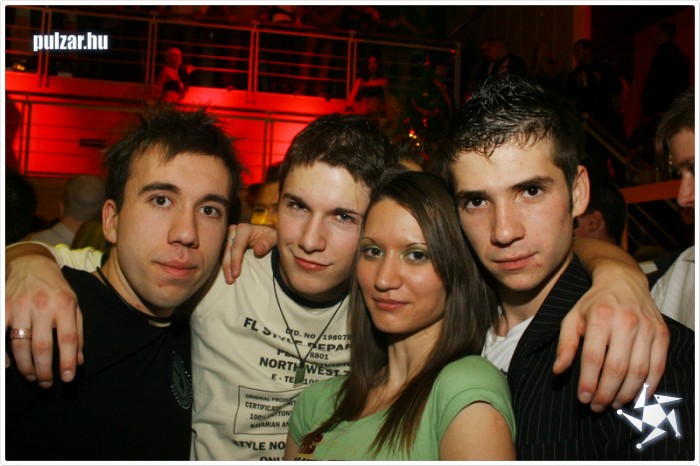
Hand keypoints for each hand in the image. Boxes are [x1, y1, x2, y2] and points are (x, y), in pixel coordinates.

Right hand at [5, 253, 83, 387]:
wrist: (31, 265)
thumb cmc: (56, 289)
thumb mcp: (74, 305)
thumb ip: (77, 333)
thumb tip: (78, 361)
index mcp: (64, 305)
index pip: (68, 338)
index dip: (68, 361)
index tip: (67, 378)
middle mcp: (42, 305)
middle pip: (42, 346)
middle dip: (44, 370)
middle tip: (46, 384)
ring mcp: (19, 306)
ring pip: (20, 345)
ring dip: (26, 367)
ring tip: (33, 377)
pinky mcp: (3, 306)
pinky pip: (0, 334)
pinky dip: (3, 354)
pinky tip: (8, 366)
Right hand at [221, 223, 276, 283]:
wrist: (266, 234)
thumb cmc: (270, 236)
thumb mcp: (274, 238)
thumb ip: (267, 243)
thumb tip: (257, 251)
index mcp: (244, 229)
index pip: (237, 246)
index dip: (235, 260)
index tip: (236, 274)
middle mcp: (233, 231)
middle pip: (227, 250)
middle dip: (228, 266)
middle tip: (231, 280)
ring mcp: (228, 237)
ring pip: (222, 253)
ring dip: (225, 267)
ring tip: (229, 280)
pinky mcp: (226, 243)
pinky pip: (223, 254)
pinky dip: (225, 265)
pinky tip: (228, 275)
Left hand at [554, 265, 668, 411]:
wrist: (623, 281)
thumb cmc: (594, 304)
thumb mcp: (572, 318)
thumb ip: (565, 345)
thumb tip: (558, 371)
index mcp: (600, 317)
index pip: (594, 357)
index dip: (588, 382)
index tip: (583, 398)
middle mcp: (626, 322)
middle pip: (617, 368)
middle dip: (606, 392)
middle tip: (597, 406)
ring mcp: (647, 328)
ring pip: (639, 371)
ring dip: (626, 394)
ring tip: (613, 404)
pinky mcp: (662, 334)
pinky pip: (658, 366)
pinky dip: (648, 386)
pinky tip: (636, 396)